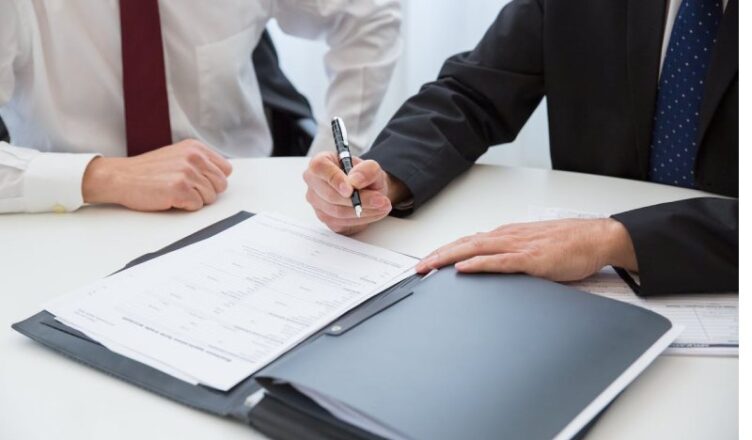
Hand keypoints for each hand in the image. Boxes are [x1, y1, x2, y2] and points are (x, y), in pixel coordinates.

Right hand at [82, 140, 232, 210]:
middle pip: (221, 185)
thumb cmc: (148, 171)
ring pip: (210, 197)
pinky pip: (197, 206)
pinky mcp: (180, 189)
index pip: (226, 170)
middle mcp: (194, 157)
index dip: (214, 180)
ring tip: (175, 192)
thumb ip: (199, 162)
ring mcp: (187, 172)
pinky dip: (185, 206)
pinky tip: (170, 198)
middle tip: (186, 190)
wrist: (121, 177)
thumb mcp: (177, 156)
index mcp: (196, 148)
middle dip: (207, 192)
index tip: (200, 182)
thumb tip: (221, 177)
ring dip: (195, 200)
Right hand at [303, 152, 407, 234]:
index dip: (334, 179)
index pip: (319, 168)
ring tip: (382, 205)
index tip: (350, 189)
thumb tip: (355, 181)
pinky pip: (342, 223)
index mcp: (321, 163)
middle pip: (330, 195)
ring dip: (364, 211)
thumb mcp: (372, 168)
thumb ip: (366, 170)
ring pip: (338, 212)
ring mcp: (317, 203)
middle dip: (358, 200)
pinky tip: (373, 212)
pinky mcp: (326, 219)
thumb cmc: (364, 177)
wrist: (369, 191)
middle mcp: (314, 183)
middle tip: (380, 200)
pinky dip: (361, 219)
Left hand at [415, 218, 637, 281]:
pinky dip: (479, 264)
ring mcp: (519, 246)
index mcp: (507, 235)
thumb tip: (492, 266)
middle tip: (417, 269)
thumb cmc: (569, 244)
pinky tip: (463, 268)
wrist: (597, 238)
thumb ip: (512, 255)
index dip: (444, 251)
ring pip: (475, 249)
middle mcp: (508, 237)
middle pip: (464, 244)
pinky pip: (500, 261)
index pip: (468, 242)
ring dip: (448, 258)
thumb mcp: (533, 248)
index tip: (427, 262)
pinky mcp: (532, 259)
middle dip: (437, 256)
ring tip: (428, 267)